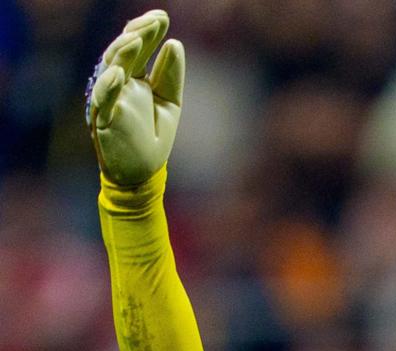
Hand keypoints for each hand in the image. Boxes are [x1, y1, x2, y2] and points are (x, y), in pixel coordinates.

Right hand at [87, 10, 184, 185]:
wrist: (143, 172)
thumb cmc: (153, 135)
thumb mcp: (170, 102)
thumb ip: (171, 75)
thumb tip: (175, 43)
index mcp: (134, 79)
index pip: (138, 48)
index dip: (147, 31)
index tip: (162, 16)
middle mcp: (118, 85)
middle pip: (122, 52)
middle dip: (138, 34)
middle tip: (156, 21)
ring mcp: (110, 100)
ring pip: (109, 70)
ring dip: (123, 53)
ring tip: (138, 38)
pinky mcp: (105, 121)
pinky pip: (103, 101)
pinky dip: (108, 86)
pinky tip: (118, 73)